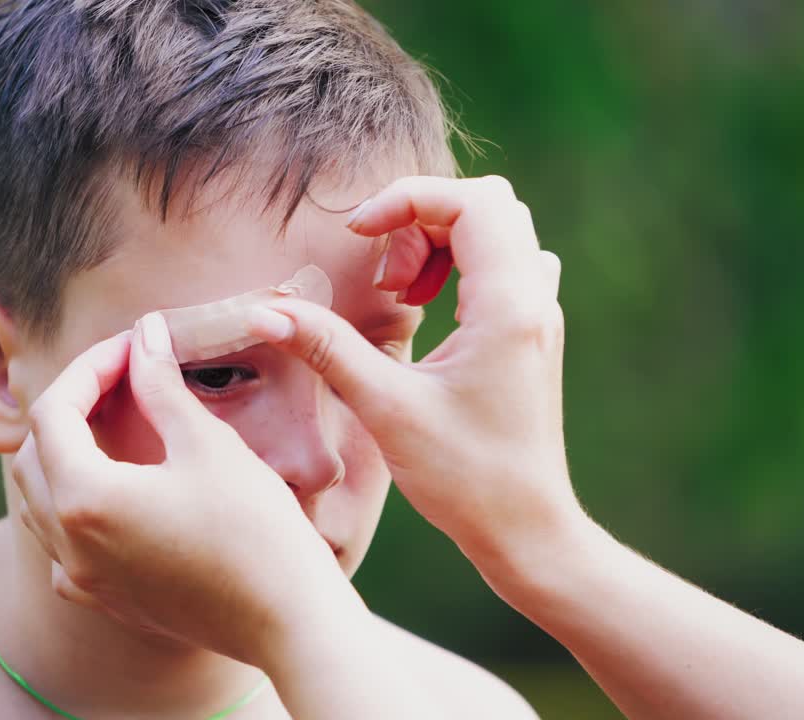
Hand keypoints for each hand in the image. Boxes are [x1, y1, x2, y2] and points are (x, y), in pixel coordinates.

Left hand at [13, 312, 362, 666]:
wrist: (289, 620)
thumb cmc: (256, 529)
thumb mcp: (208, 444)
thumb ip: (161, 386)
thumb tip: (145, 336)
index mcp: (84, 498)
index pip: (53, 412)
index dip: (90, 367)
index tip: (134, 347)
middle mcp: (68, 544)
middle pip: (33, 454)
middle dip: (71, 406)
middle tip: (123, 377)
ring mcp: (85, 579)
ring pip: (40, 502)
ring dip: (64, 455)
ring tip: (113, 424)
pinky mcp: (109, 600)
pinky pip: (63, 548)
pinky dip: (74, 509)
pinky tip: (115, 494)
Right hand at [248, 175, 579, 576]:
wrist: (526, 532)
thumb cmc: (466, 478)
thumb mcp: (386, 408)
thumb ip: (327, 348)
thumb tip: (264, 311)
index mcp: (508, 305)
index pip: (471, 200)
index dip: (407, 199)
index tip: (360, 235)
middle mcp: (534, 300)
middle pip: (487, 206)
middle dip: (423, 218)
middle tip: (387, 277)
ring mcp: (539, 317)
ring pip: (497, 233)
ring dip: (441, 243)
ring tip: (402, 295)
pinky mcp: (530, 337)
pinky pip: (504, 268)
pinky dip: (461, 267)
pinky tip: (429, 314)